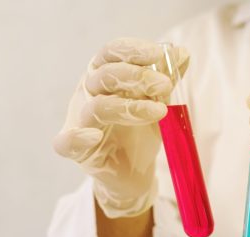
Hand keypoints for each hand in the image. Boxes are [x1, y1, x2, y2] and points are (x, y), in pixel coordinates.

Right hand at [54, 38, 188, 217]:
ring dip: (129, 106)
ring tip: (159, 111)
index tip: (159, 53)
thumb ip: (166, 79)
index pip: (110, 53)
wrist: (136, 174)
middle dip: (137, 76)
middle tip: (165, 85)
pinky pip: (67, 142)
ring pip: (97, 107)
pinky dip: (78, 138)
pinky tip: (95, 136)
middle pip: (104, 76)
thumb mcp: (158, 103)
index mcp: (104, 77)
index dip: (132, 50)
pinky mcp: (78, 152)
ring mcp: (81, 121)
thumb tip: (182, 52)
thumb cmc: (140, 134)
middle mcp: (88, 94)